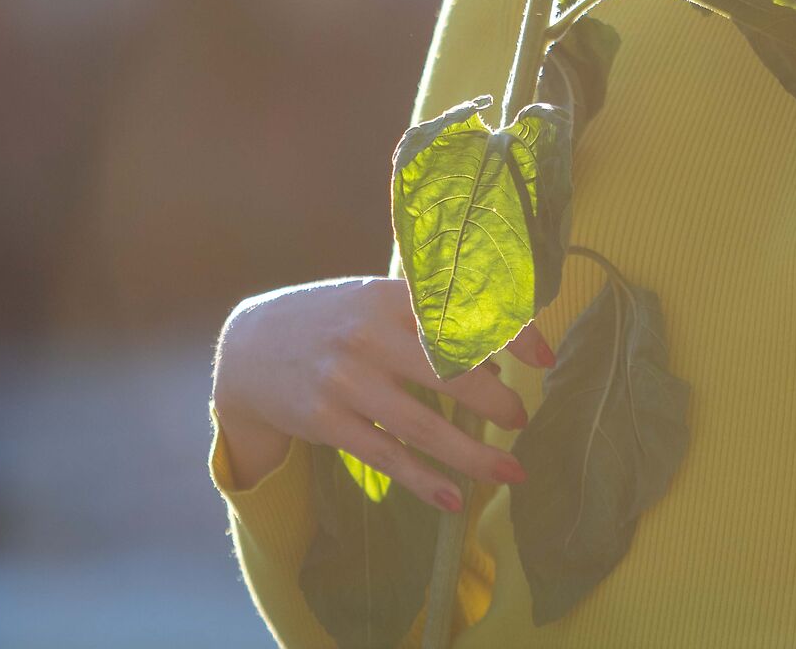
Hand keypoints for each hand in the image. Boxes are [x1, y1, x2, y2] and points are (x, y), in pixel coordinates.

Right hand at [213, 276, 553, 509]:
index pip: (459, 312)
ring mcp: (344, 381)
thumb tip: (499, 367)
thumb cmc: (332, 321)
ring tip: (511, 471)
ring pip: (422, 426)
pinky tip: (454, 500)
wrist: (250, 348)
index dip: (509, 332)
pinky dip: (424, 481)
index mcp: (387, 296)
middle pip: (448, 372)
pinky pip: (386, 456)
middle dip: (496, 402)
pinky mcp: (325, 422)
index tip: (545, 358)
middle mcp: (367, 335)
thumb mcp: (375, 302)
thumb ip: (430, 325)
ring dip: (472, 455)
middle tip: (522, 420)